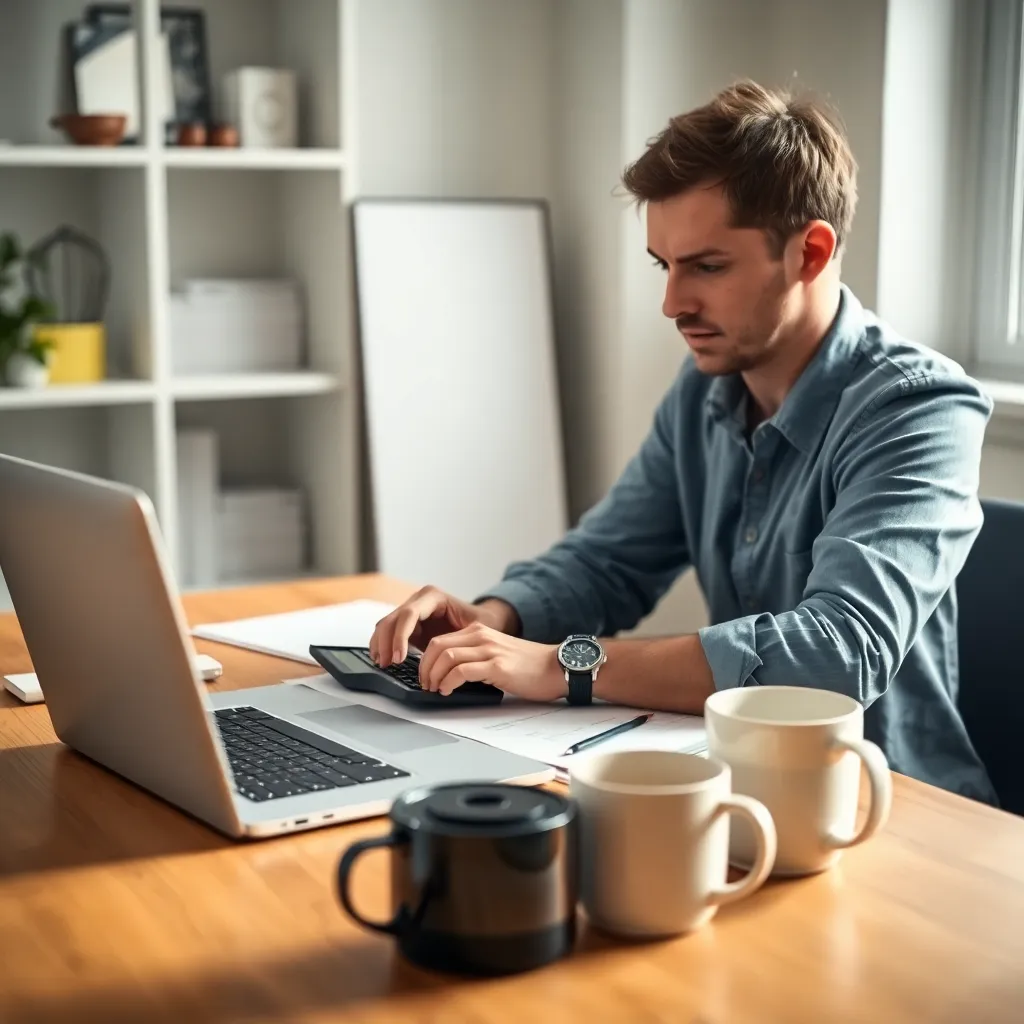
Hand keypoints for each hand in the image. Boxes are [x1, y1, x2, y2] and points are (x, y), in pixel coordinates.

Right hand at [369, 586, 517, 666]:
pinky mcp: (407, 623)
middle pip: (393, 618)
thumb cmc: (480, 623)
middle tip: (387, 664)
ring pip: (386, 624)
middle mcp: (418, 599)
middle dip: (387, 642)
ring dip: (380, 644)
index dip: (400, 636)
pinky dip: (382, 644)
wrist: (481, 620)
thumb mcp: (476, 627)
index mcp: (433, 596)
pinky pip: (388, 631)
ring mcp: (410, 609)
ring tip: (382, 664)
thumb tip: (450, 655)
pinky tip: (381, 659)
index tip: (399, 658)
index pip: (409, 614)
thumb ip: (460, 636)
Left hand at [418, 622, 565, 701]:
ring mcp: (489, 650)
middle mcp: (481, 637)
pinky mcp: (497, 666)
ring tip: (434, 689)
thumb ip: (475, 656)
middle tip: (425, 684)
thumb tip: (448, 673)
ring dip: (433, 676)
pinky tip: (448, 691)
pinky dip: (448, 682)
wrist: (556, 667)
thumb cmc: (528, 666)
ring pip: (446, 657)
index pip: (440, 640)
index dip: (425, 659)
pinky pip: (461, 671)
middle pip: (438, 646)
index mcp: (479, 632)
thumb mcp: (496, 653)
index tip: (424, 675)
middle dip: (424, 667)